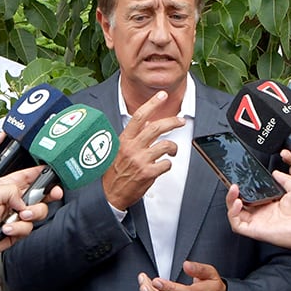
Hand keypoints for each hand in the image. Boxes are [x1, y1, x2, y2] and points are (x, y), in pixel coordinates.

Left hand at [0, 165, 62, 258]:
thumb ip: (12, 191)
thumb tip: (24, 201)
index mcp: (6, 186)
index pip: (28, 176)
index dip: (41, 173)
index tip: (53, 172)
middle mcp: (13, 200)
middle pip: (40, 195)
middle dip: (47, 195)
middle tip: (52, 194)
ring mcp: (15, 216)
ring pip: (37, 213)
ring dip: (29, 215)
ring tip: (17, 216)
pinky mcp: (16, 231)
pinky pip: (28, 229)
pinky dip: (18, 229)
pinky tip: (6, 228)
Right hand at [101, 91, 183, 210]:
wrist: (110, 195)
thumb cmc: (113, 173)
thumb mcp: (118, 150)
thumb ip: (132, 137)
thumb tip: (146, 123)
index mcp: (124, 140)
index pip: (139, 117)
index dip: (152, 104)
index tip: (162, 96)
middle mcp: (132, 148)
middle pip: (156, 127)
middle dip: (172, 121)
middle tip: (180, 120)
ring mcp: (141, 160)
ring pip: (166, 145)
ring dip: (173, 147)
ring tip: (173, 150)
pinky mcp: (148, 173)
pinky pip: (166, 164)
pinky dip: (168, 164)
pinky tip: (163, 166)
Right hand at [227, 171, 290, 253]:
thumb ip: (285, 179)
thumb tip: (276, 172)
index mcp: (271, 205)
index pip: (250, 196)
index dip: (243, 187)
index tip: (240, 177)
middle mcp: (263, 215)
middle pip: (239, 205)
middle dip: (233, 193)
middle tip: (233, 183)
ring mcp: (259, 223)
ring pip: (235, 214)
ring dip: (230, 201)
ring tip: (234, 189)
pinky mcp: (257, 231)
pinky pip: (237, 225)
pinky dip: (233, 213)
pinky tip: (238, 202)